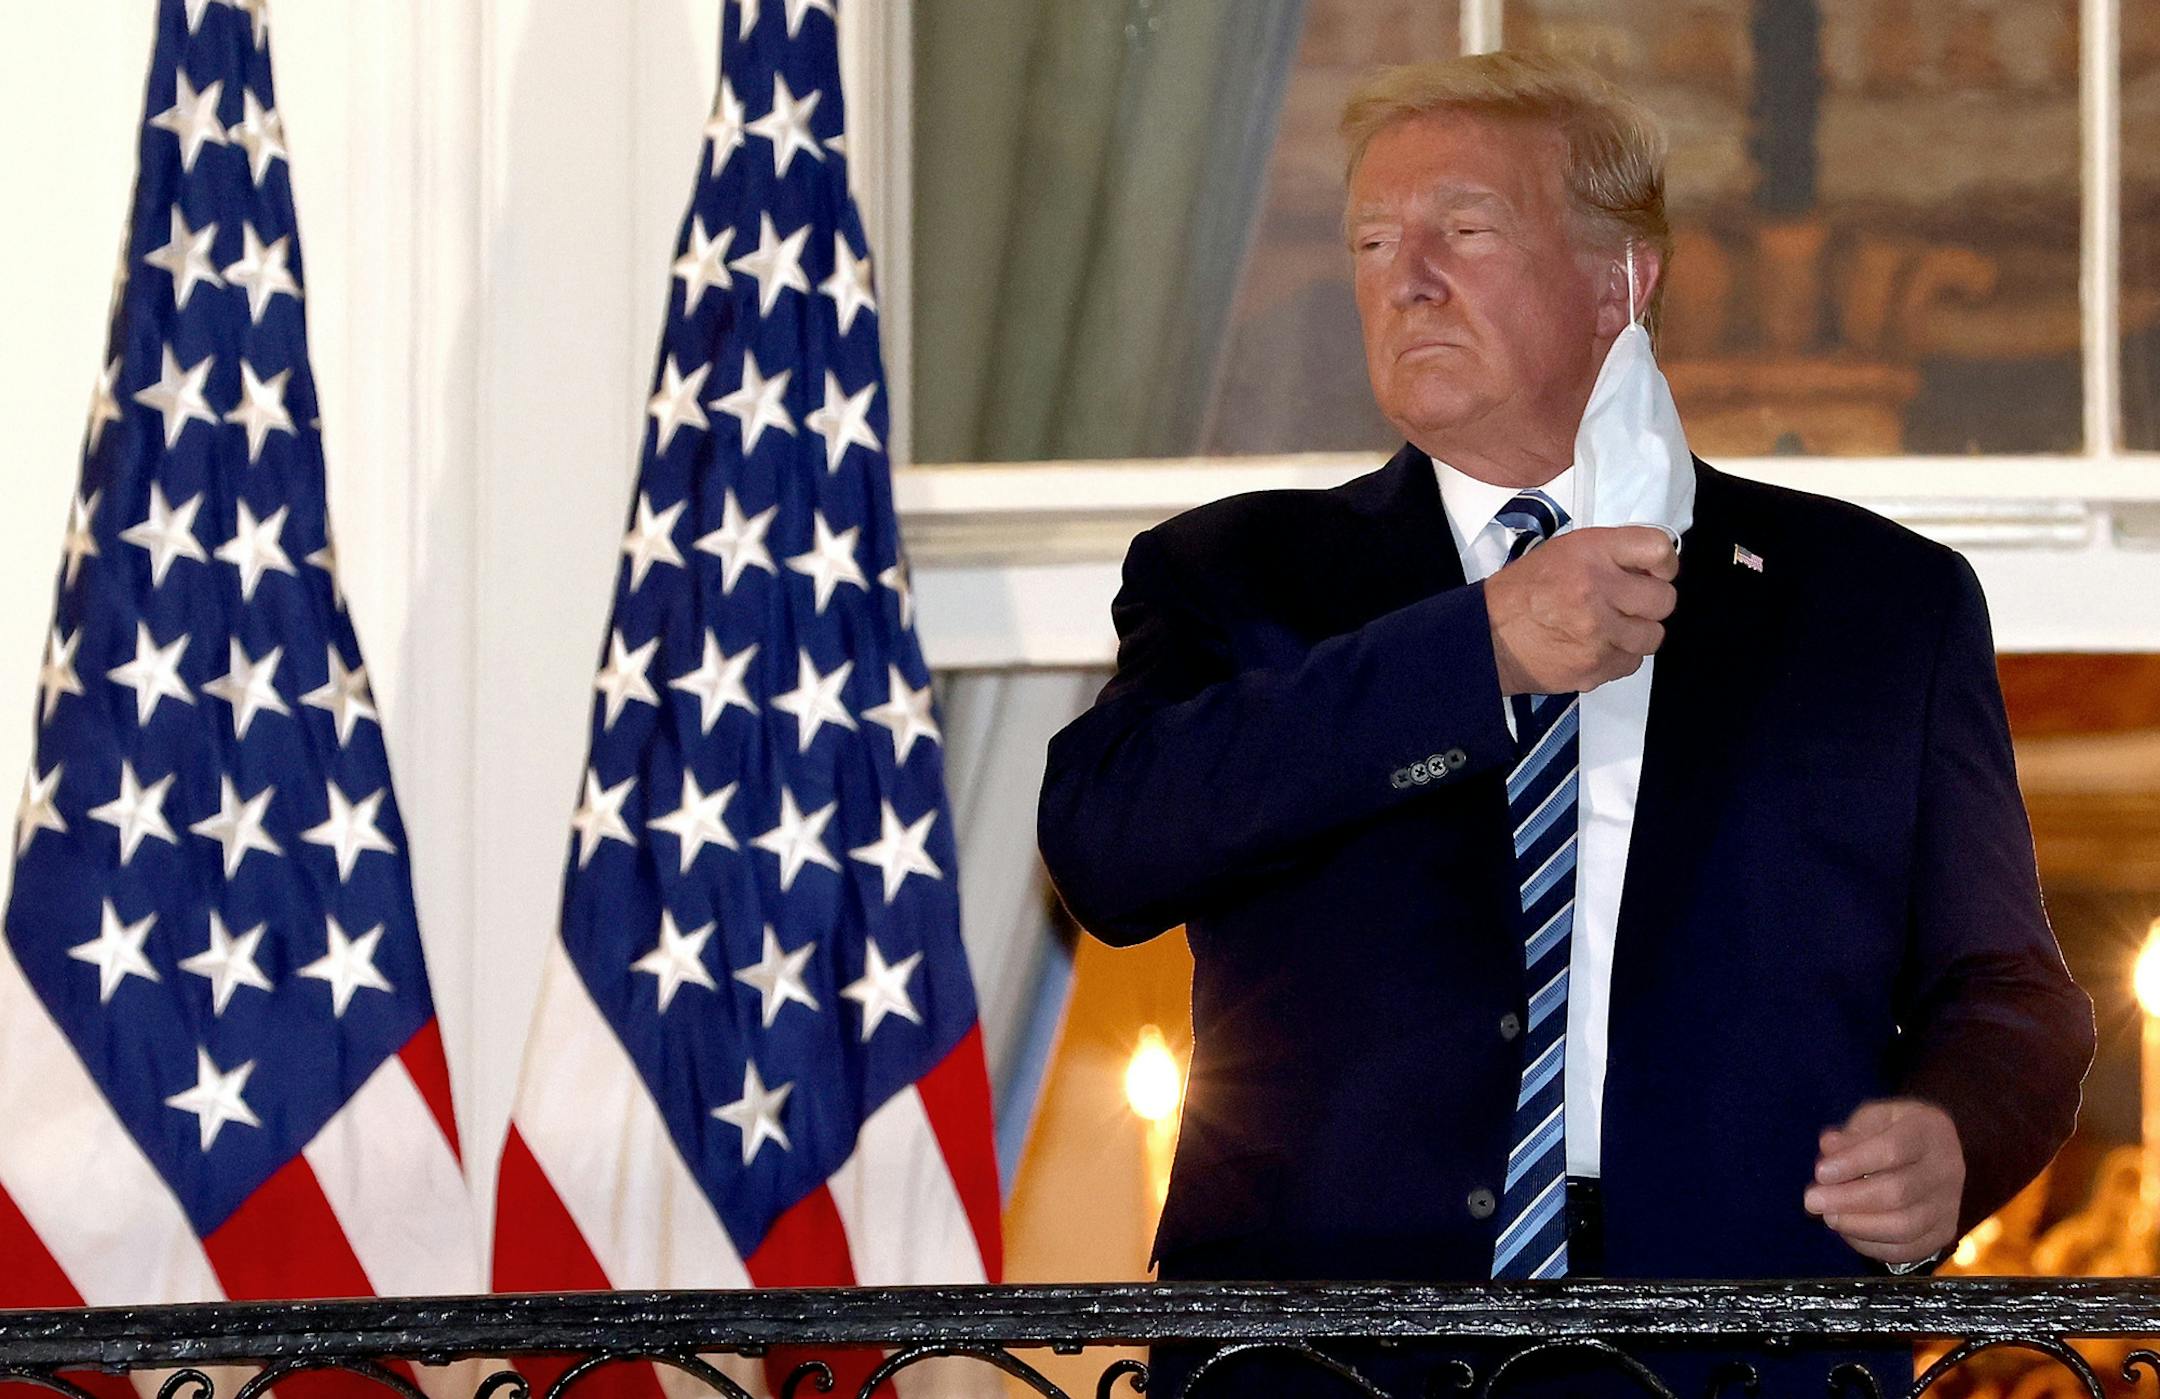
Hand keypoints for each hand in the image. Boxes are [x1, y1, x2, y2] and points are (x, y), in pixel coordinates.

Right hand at [1483, 526, 1677, 695]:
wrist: (1489, 636)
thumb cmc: (1524, 592)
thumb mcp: (1565, 550)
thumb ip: (1611, 554)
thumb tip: (1653, 567)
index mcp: (1591, 553)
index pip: (1658, 550)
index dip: (1663, 563)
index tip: (1655, 571)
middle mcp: (1597, 589)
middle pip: (1664, 599)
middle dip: (1649, 603)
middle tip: (1627, 604)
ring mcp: (1598, 632)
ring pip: (1652, 636)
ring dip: (1636, 633)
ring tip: (1608, 628)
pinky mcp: (1595, 666)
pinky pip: (1631, 663)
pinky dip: (1618, 657)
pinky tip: (1594, 646)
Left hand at [1804, 1099, 1964, 1265]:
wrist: (1932, 1151)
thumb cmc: (1893, 1131)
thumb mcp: (1872, 1118)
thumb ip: (1851, 1133)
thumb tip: (1829, 1147)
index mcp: (1929, 1131)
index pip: (1893, 1149)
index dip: (1854, 1163)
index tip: (1820, 1173)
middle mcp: (1947, 1168)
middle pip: (1898, 1192)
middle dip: (1848, 1199)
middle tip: (1812, 1200)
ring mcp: (1949, 1203)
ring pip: (1905, 1226)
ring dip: (1858, 1225)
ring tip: (1828, 1216)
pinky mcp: (1943, 1231)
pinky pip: (1908, 1249)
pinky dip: (1872, 1245)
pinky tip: (1848, 1232)